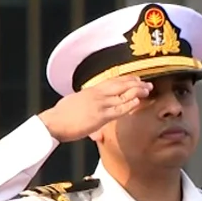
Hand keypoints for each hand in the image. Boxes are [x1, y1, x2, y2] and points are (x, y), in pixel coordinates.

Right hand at [38, 76, 152, 141]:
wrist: (53, 122)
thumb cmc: (61, 115)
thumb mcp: (74, 102)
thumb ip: (85, 102)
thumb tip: (87, 106)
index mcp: (90, 91)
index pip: (111, 82)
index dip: (125, 79)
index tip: (135, 78)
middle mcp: (96, 94)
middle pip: (119, 84)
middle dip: (134, 82)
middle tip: (146, 82)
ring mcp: (99, 104)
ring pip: (122, 95)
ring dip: (136, 91)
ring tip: (147, 89)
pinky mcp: (100, 116)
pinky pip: (118, 109)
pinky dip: (129, 104)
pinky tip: (137, 101)